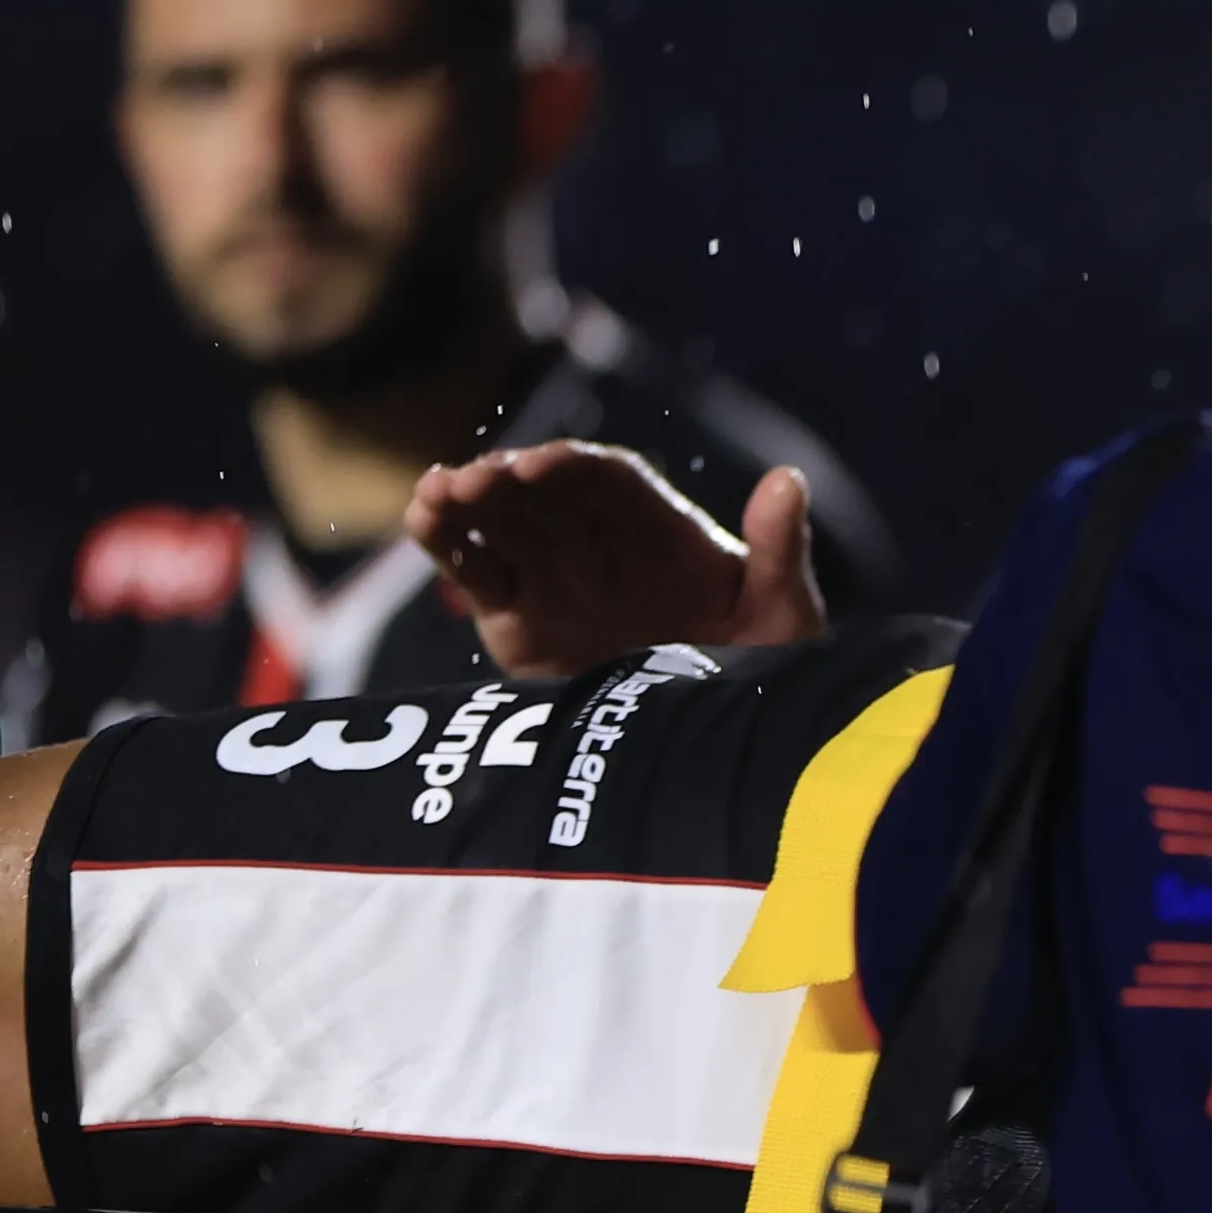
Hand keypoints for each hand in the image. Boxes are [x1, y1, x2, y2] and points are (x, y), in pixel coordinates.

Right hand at [404, 442, 824, 680]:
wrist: (715, 749)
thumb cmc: (762, 675)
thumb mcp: (781, 613)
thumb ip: (780, 549)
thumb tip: (788, 479)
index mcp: (661, 531)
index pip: (609, 481)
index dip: (573, 466)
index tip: (545, 463)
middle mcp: (599, 543)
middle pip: (544, 494)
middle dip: (508, 480)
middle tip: (479, 478)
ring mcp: (553, 577)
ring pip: (501, 522)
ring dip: (467, 500)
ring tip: (438, 492)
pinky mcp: (515, 620)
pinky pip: (474, 570)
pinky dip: (446, 542)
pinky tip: (423, 517)